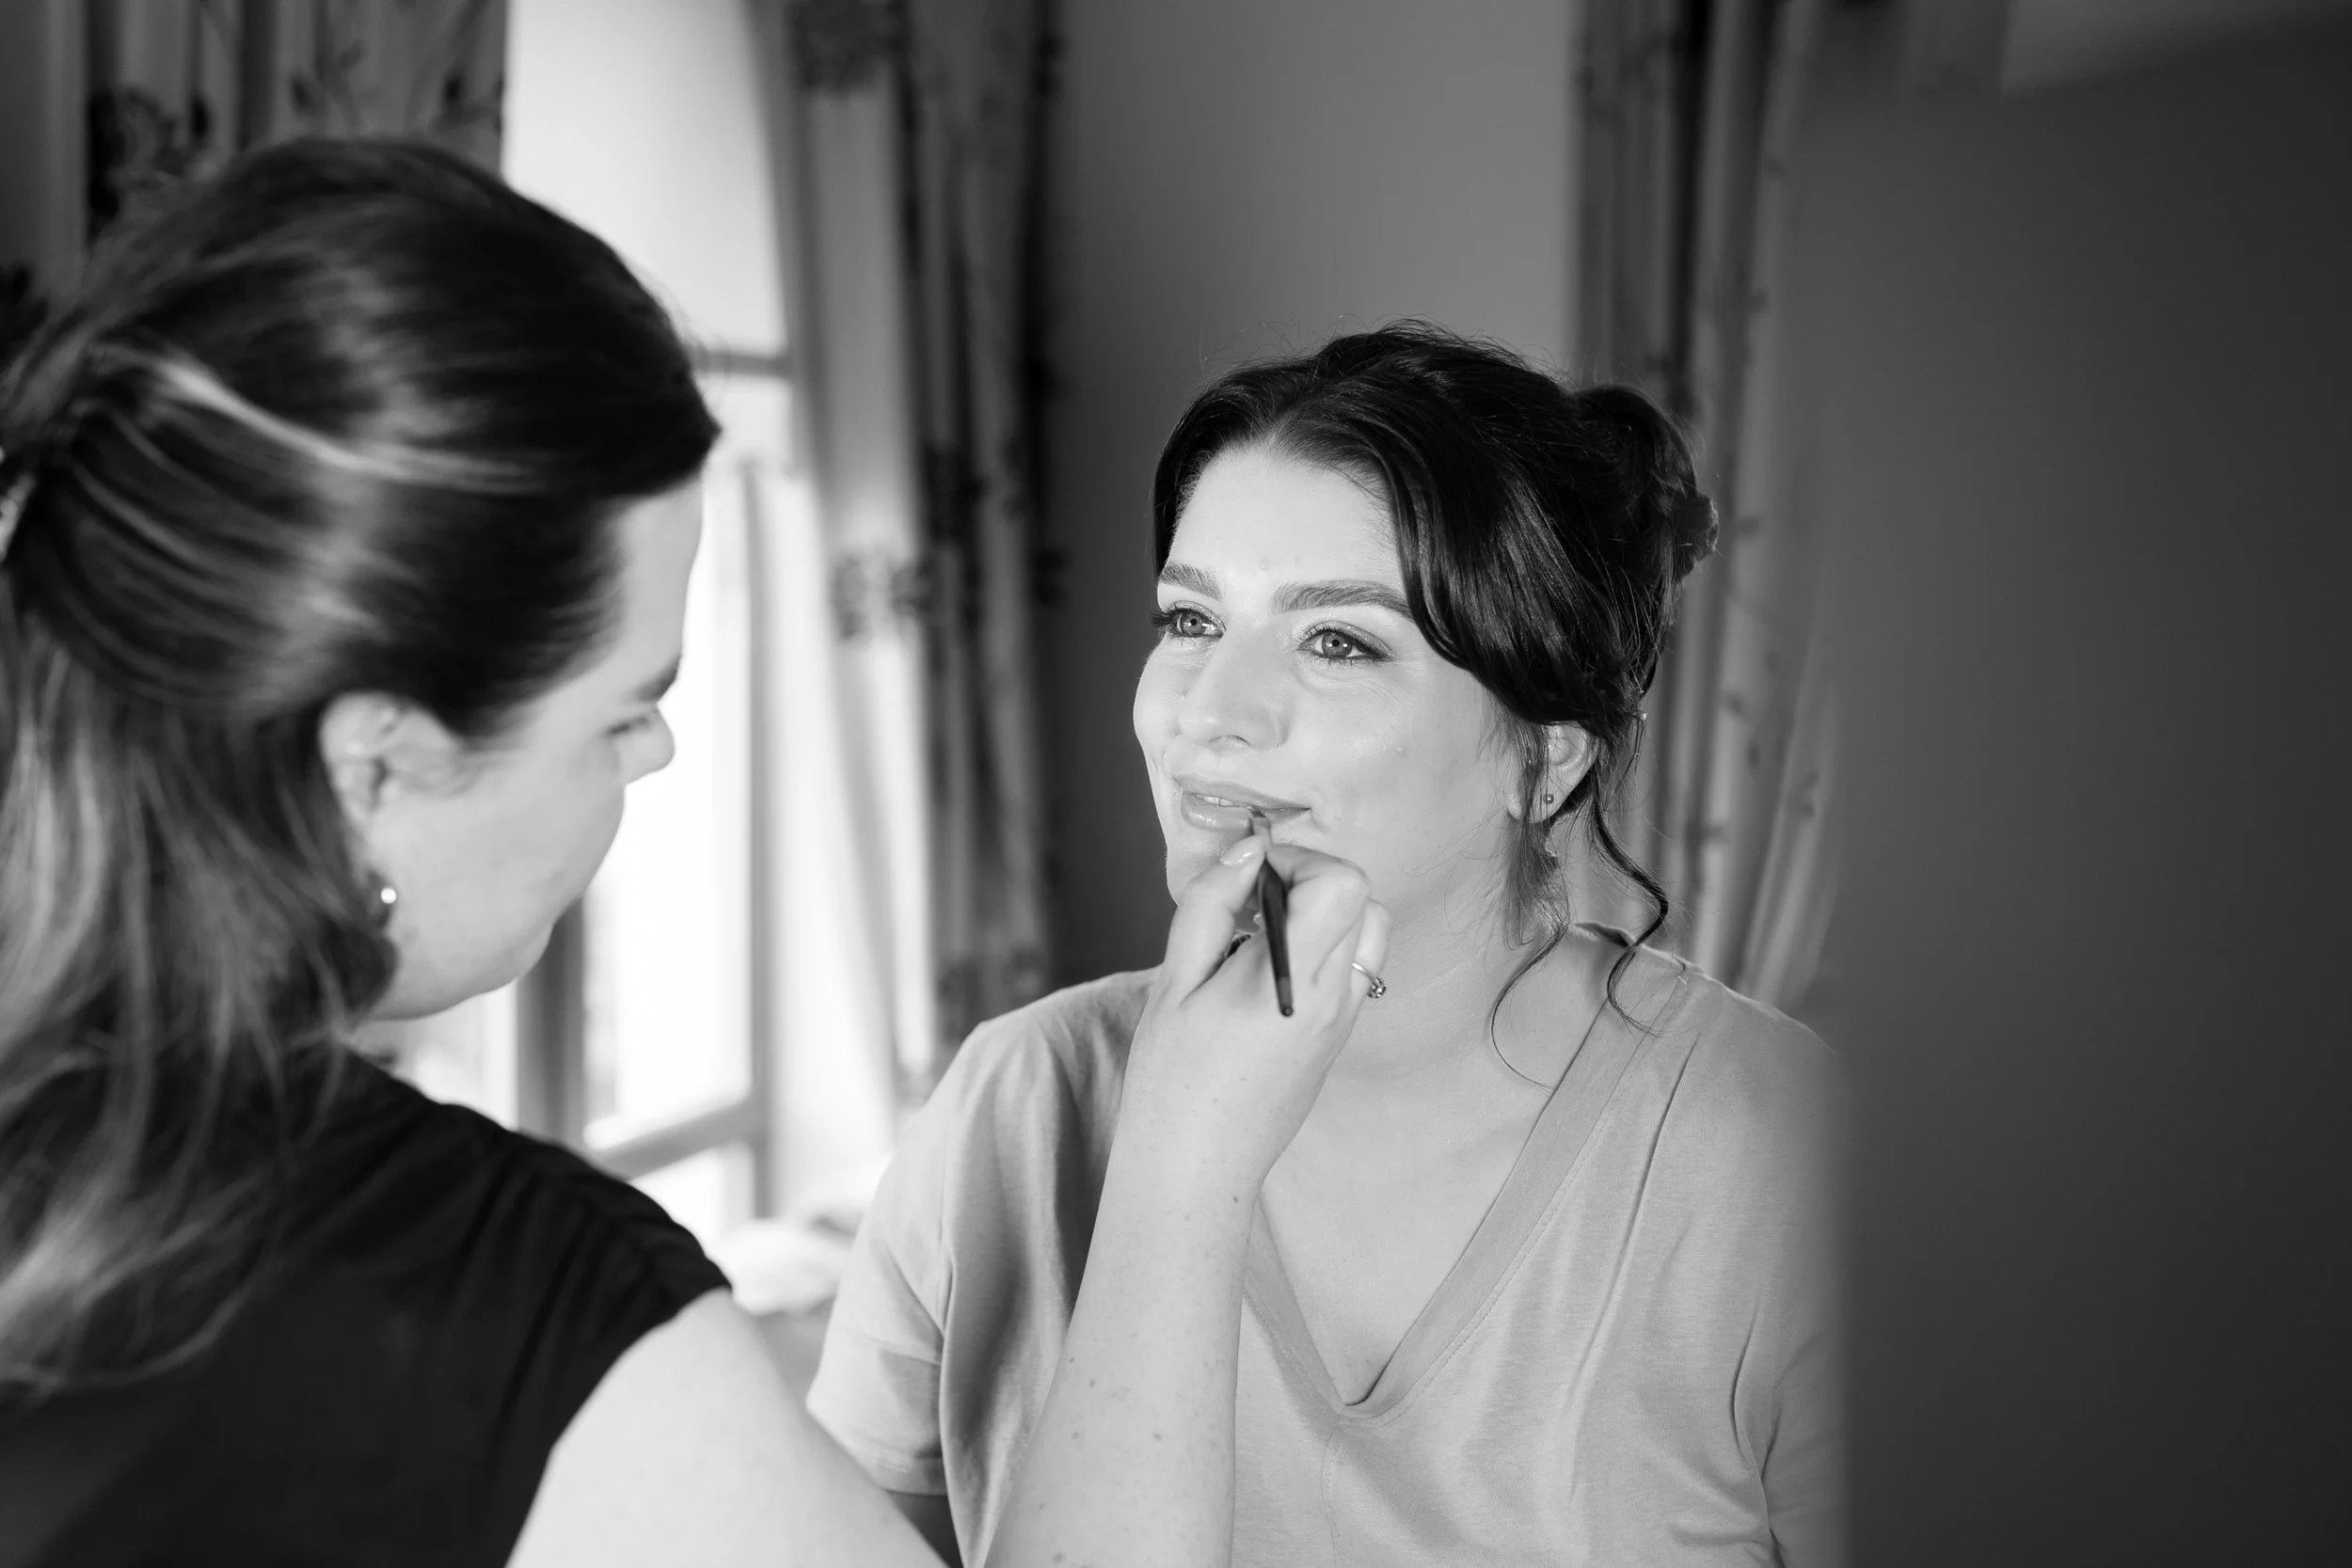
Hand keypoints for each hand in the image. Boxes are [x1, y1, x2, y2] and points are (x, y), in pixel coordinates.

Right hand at [1118, 836, 1389, 1191]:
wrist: (1196, 1165)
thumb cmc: (1172, 1078)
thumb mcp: (1174, 981)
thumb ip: (1210, 904)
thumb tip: (1247, 850)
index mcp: (1296, 980)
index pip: (1342, 883)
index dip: (1298, 860)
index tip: (1249, 876)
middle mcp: (1335, 998)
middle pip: (1364, 899)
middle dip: (1311, 879)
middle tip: (1252, 902)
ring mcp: (1343, 1022)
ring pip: (1368, 933)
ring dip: (1325, 913)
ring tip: (1263, 934)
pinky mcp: (1338, 1040)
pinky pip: (1353, 970)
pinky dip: (1323, 949)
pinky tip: (1269, 972)